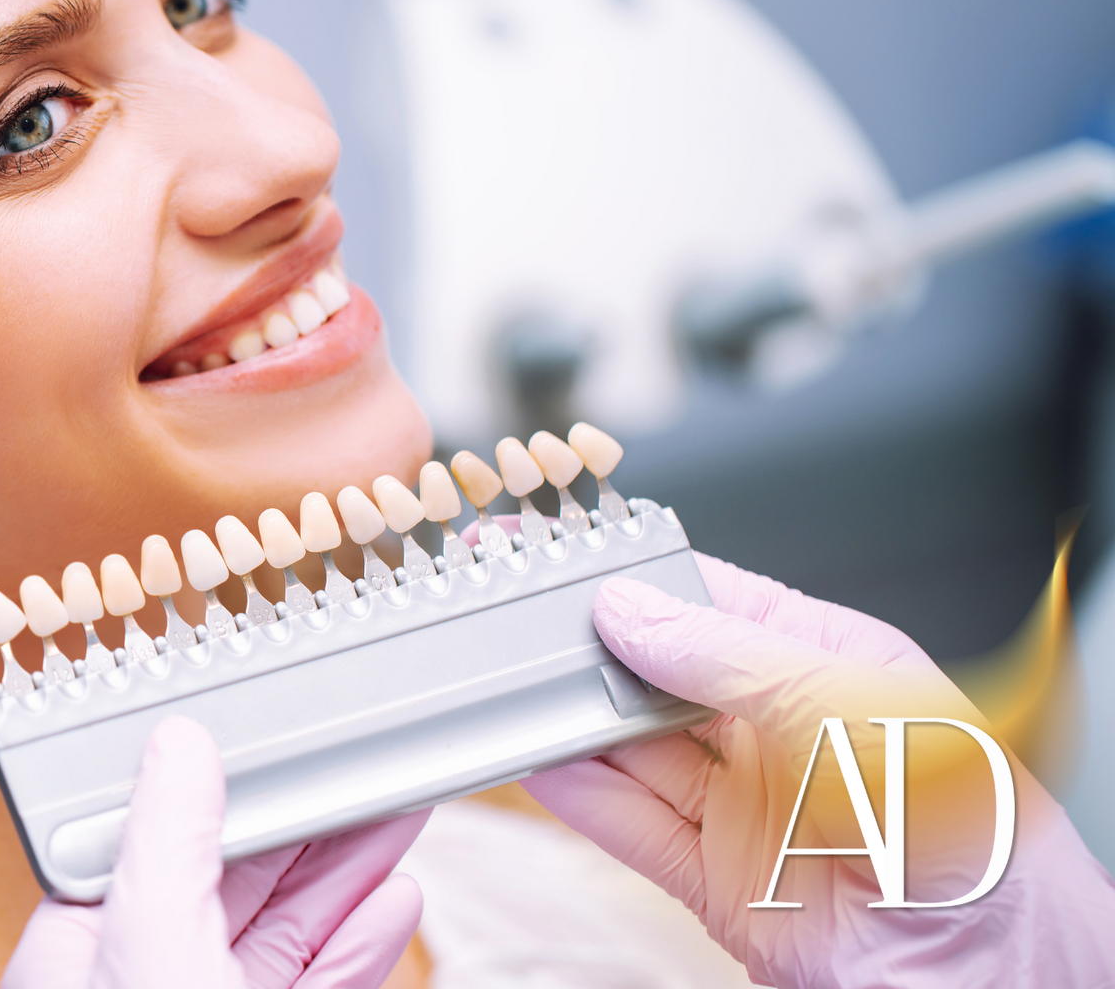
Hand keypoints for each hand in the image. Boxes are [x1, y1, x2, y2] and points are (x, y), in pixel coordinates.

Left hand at [2, 716, 427, 988]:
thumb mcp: (148, 945)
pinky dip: (363, 944)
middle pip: (235, 873)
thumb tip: (178, 744)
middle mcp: (143, 974)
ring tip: (398, 810)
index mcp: (82, 947)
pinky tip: (395, 901)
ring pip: (289, 928)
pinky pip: (321, 981)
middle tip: (367, 756)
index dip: (222, 778)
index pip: (155, 835)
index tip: (279, 731)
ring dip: (350, 870)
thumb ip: (167, 843)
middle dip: (309, 813)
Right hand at [522, 552, 1114, 987]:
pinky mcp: (718, 878)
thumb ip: (736, 658)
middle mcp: (780, 731)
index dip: (640, 580)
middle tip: (525, 627)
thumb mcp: (853, 708)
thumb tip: (637, 613)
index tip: (573, 559)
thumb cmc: (975, 833)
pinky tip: (543, 765)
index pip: (713, 602)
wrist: (988, 972)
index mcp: (828, 665)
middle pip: (660, 676)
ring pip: (636, 751)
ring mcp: (746, 805)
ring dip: (577, 725)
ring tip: (519, 693)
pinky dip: (581, 799)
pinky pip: (632, 827)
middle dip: (593, 651)